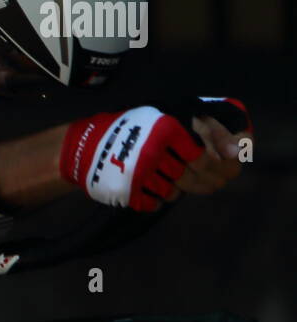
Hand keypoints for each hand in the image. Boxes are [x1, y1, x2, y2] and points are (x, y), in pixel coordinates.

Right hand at [60, 98, 250, 211]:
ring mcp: (139, 172)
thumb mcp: (164, 119)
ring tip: (168, 182)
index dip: (212, 166)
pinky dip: (155, 200)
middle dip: (200, 182)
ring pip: (173, 192)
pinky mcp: (126, 190)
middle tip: (201, 183)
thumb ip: (200, 131)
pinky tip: (151, 190)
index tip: (212, 169)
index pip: (202, 156)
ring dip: (174, 190)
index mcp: (166, 129)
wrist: (84, 146)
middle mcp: (154, 150)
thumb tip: (237, 152)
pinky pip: (154, 203)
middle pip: (190, 177)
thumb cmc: (130, 130)